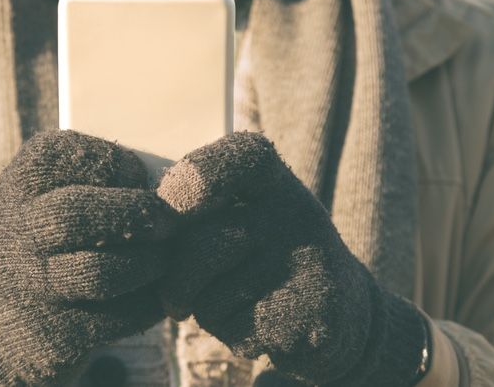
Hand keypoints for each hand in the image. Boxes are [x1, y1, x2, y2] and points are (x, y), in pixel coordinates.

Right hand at [0, 130, 177, 384]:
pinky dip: (148, 306)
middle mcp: (18, 228)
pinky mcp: (54, 332)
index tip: (140, 180)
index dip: (124, 166)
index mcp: (24, 178)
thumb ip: (101, 177)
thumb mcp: (53, 190)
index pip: (78, 158)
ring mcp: (31, 284)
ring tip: (165, 260)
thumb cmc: (47, 236)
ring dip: (148, 265)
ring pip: (100, 273)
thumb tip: (176, 185)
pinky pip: (115, 319)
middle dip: (138, 214)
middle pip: (77, 215)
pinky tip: (159, 295)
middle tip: (171, 223)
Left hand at [157, 132, 426, 385]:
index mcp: (275, 181)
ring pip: (211, 294)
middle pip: (205, 242)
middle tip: (177, 297)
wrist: (338, 313)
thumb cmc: (263, 259)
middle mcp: (297, 212)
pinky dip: (232, 336)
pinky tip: (261, 327)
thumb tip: (155, 230)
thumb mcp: (239, 219)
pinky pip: (236, 328)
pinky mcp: (312, 313)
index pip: (240, 157)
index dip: (195, 176)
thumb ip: (197, 215)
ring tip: (237, 303)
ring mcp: (309, 263)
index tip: (172, 204)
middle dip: (177, 279)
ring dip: (205, 311)